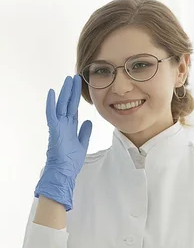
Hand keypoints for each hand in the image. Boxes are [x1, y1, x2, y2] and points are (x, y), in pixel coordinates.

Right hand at [34, 75, 92, 210]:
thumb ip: (85, 132)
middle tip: (75, 76)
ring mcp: (58, 126)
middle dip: (72, 90)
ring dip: (65, 92)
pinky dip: (51, 104)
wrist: (64, 171)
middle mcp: (63, 124)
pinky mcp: (54, 130)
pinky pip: (52, 114)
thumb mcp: (82, 143)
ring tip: (68, 80)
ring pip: (61, 105)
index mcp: (70, 127)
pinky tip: (52, 93)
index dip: (76, 97)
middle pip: (68, 103)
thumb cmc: (70, 160)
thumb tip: (88, 121)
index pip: (73, 108)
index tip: (79, 86)